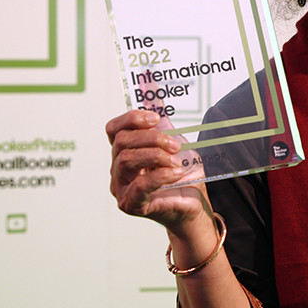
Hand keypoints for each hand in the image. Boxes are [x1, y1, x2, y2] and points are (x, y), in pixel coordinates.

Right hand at [106, 109, 209, 228]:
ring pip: (126, 160)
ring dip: (156, 156)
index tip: (155, 119)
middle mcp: (118, 169)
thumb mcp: (174, 146)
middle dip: (151, 138)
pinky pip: (139, 186)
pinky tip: (176, 174)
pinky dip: (161, 176)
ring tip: (176, 161)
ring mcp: (121, 188)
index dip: (131, 119)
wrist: (193, 203)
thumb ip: (163, 127)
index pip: (114, 130)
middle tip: (174, 145)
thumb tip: (156, 102)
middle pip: (121, 142)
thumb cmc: (181, 176)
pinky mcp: (131, 204)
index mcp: (124, 151)